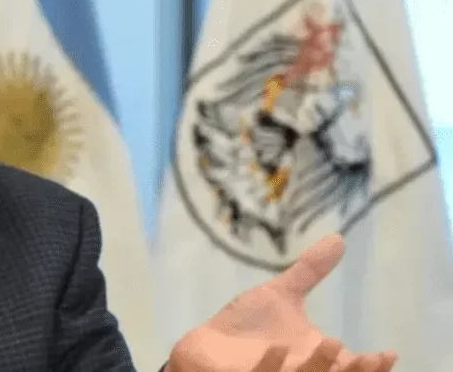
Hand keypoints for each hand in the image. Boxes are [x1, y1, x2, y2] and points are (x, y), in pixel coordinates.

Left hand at [166, 234, 396, 370]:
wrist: (206, 346)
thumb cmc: (247, 327)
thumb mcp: (281, 295)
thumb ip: (309, 271)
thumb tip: (338, 238)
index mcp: (314, 359)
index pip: (351, 368)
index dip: (372, 366)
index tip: (388, 353)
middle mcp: (300, 371)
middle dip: (350, 370)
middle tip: (361, 354)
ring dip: (318, 366)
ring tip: (330, 343)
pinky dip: (270, 366)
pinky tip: (277, 349)